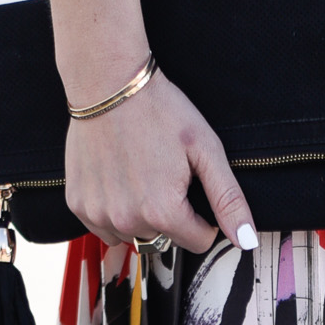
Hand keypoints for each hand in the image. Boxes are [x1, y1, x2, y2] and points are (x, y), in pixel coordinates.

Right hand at [63, 69, 256, 254]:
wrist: (108, 83)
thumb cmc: (158, 110)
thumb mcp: (205, 150)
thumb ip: (228, 200)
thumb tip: (246, 240)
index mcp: (163, 212)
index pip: (199, 241)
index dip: (203, 218)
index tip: (192, 189)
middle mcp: (128, 221)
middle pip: (166, 239)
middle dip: (171, 215)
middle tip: (163, 174)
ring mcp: (99, 215)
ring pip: (135, 235)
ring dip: (141, 216)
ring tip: (140, 176)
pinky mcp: (78, 205)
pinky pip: (105, 228)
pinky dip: (114, 212)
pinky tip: (118, 181)